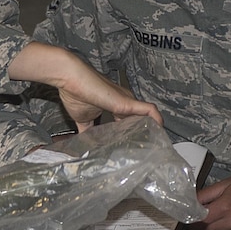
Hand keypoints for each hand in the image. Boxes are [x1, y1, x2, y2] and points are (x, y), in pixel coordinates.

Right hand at [7, 42, 162, 131]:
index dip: (133, 132)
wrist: (70, 79)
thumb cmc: (75, 93)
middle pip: (140, 119)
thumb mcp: (82, 119)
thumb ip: (87, 131)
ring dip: (152, 129)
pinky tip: (160, 131)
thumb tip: (84, 144)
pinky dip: (156, 120)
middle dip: (144, 133)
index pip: (129, 121)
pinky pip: (149, 110)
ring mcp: (127, 101)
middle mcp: (124, 102)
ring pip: (147, 116)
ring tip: (155, 145)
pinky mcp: (127, 102)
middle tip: (146, 150)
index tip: (134, 146)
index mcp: (115, 106)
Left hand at [189, 172, 230, 229]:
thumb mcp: (227, 183)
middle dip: (195, 227)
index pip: (196, 221)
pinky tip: (225, 223)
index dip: (188, 219)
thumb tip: (189, 202)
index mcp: (225, 208)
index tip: (185, 214)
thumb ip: (206, 194)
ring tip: (210, 219)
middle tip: (195, 218)